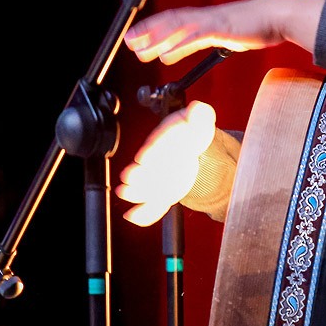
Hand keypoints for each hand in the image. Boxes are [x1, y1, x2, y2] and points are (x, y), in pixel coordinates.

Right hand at [116, 101, 217, 225]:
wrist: (193, 150)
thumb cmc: (192, 133)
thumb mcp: (200, 120)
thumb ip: (200, 113)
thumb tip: (198, 108)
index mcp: (165, 139)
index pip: (156, 144)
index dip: (151, 151)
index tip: (144, 158)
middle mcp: (156, 158)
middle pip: (144, 167)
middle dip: (137, 173)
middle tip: (128, 178)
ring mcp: (157, 176)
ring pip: (143, 186)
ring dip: (134, 191)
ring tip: (125, 194)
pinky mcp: (161, 192)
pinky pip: (151, 204)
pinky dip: (143, 213)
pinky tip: (134, 217)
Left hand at [124, 0, 323, 64]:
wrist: (278, 15)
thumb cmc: (256, 25)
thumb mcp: (222, 35)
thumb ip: (199, 42)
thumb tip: (178, 50)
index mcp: (203, 18)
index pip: (171, 21)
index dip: (151, 28)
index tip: (135, 37)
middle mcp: (203, 17)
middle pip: (168, 22)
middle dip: (147, 32)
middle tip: (127, 42)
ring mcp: (212, 20)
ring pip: (178, 28)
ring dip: (156, 38)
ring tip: (139, 48)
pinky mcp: (222, 27)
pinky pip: (196, 37)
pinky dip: (179, 45)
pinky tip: (165, 55)